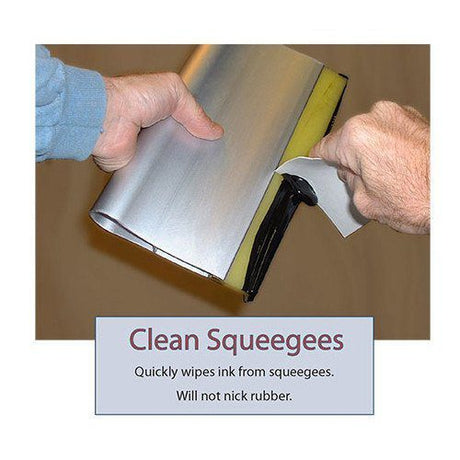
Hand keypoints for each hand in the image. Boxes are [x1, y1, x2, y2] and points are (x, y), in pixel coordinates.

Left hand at [92, 72, 223, 171]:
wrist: (109, 119)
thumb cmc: (131, 97)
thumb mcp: (174, 91)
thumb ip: (195, 110)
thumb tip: (214, 130)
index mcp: (159, 109)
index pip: (184, 122)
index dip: (198, 129)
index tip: (210, 137)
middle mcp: (150, 129)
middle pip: (178, 144)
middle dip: (190, 148)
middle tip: (203, 153)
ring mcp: (142, 148)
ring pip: (167, 161)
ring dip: (176, 162)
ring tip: (189, 165)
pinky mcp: (135, 165)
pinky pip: (152, 174)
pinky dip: (160, 175)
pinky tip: (168, 172)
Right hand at [310, 101, 429, 233]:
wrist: (456, 194)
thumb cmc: (422, 198)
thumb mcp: (365, 203)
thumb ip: (350, 184)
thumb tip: (352, 176)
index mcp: (357, 136)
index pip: (324, 148)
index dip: (319, 162)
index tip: (317, 165)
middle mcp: (377, 117)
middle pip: (348, 141)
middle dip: (351, 161)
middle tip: (360, 183)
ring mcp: (399, 115)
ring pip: (370, 136)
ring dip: (371, 154)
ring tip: (386, 179)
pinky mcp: (416, 119)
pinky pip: (389, 133)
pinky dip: (389, 149)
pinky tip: (397, 170)